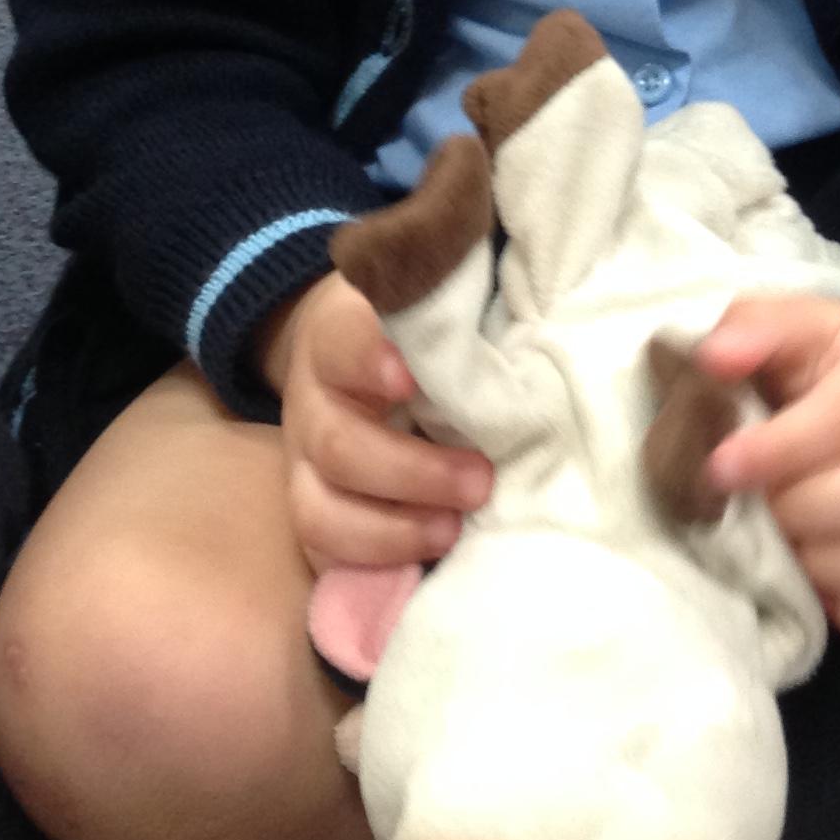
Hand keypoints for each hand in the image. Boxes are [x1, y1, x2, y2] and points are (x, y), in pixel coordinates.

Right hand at [260, 271, 491, 574]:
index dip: (372, 360)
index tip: (413, 378)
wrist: (341, 347)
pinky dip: (370, 568)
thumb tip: (536, 269)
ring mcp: (303, 463)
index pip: (343, 342)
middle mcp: (312, 401)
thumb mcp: (427, 282)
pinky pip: (322, 556)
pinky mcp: (311, 509)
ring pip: (322, 511)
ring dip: (392, 531)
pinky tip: (422, 569)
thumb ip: (455, 280)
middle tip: (481, 477)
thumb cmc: (412, 318)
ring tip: (453, 531)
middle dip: (412, 472)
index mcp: (339, 334)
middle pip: (341, 445)